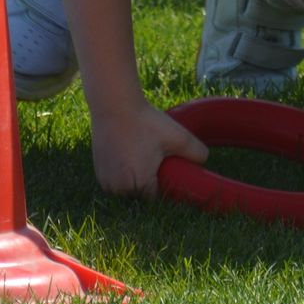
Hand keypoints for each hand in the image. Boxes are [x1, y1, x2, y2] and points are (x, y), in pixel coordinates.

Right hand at [91, 100, 210, 197]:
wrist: (114, 105)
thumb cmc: (145, 122)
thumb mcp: (178, 136)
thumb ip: (197, 152)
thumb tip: (205, 162)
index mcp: (139, 185)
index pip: (157, 198)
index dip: (166, 187)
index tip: (170, 173)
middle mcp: (119, 189)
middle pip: (141, 194)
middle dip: (150, 183)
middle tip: (156, 161)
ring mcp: (105, 181)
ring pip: (127, 189)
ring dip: (135, 180)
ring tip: (142, 157)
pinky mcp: (98, 171)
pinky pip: (115, 180)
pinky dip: (123, 173)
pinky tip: (130, 157)